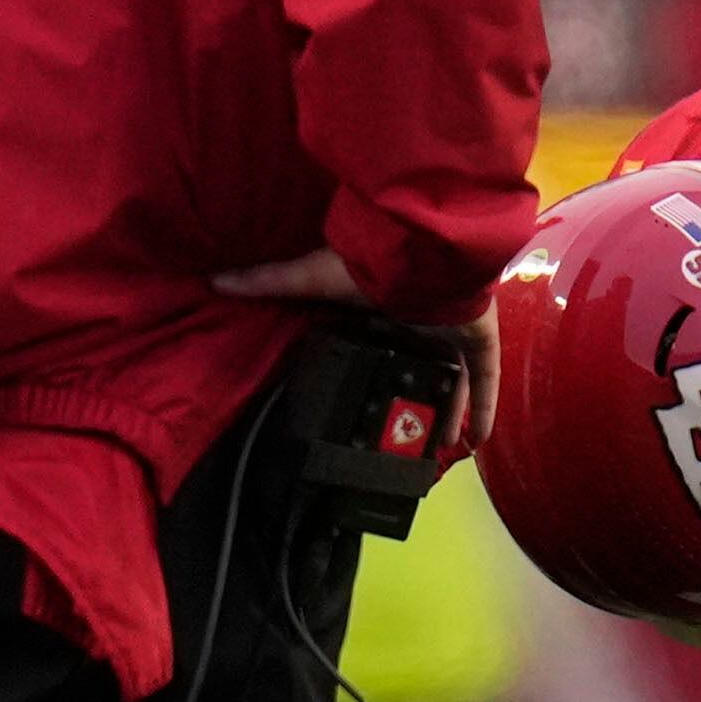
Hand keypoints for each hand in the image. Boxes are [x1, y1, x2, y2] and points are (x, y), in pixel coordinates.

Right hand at [211, 248, 500, 457]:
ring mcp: (453, 330)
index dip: (379, 366)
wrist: (422, 254)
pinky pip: (486, 379)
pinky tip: (479, 440)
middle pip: (420, 364)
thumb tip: (214, 280)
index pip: (383, 339)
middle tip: (406, 432)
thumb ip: (269, 282)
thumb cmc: (367, 265)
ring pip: (454, 378)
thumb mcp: (309, 278)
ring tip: (438, 447)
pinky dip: (485, 408)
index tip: (369, 394)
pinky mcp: (480, 339)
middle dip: (416, 396)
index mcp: (386, 307)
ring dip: (448, 410)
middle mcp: (421, 320)